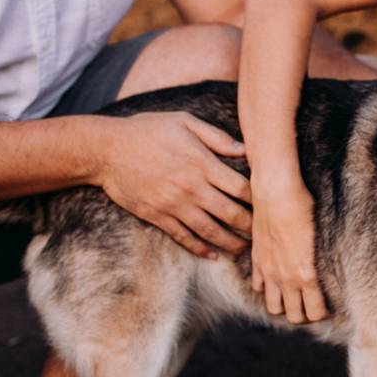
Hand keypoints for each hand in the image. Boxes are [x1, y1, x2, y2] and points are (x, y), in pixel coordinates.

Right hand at [96, 112, 252, 258]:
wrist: (106, 150)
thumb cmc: (148, 130)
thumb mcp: (185, 122)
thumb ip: (217, 137)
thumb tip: (246, 150)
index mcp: (202, 163)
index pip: (241, 187)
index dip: (259, 198)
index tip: (270, 204)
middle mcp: (192, 187)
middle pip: (230, 213)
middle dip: (250, 225)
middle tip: (265, 234)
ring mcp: (174, 204)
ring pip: (210, 230)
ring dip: (230, 242)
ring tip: (244, 250)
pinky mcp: (157, 216)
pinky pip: (183, 237)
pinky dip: (200, 248)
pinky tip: (213, 254)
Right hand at [250, 173, 327, 322]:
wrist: (276, 192)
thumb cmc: (305, 208)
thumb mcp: (321, 237)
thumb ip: (319, 261)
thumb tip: (323, 271)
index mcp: (307, 274)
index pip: (315, 312)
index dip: (322, 314)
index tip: (327, 308)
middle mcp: (286, 278)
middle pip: (295, 316)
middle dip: (305, 315)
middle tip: (312, 306)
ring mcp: (269, 271)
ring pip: (274, 307)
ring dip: (285, 306)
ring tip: (294, 299)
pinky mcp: (257, 261)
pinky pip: (259, 287)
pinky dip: (268, 289)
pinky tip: (276, 281)